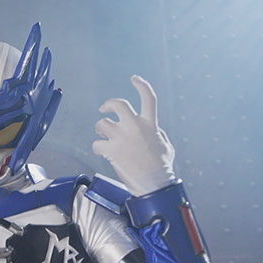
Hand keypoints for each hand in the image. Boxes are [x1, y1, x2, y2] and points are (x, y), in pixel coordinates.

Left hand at [92, 75, 175, 195]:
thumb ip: (156, 133)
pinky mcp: (111, 150)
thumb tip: (151, 130)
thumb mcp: (166, 145)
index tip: (134, 78)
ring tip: (103, 136)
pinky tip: (102, 152)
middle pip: (117, 104)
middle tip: (104, 109)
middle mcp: (135, 126)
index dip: (141, 85)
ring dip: (100, 129)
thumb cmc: (161, 168)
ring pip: (102, 123)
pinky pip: (96, 144)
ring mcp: (122, 137)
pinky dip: (97, 148)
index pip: (148, 97)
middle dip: (108, 104)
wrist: (153, 184)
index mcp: (150, 124)